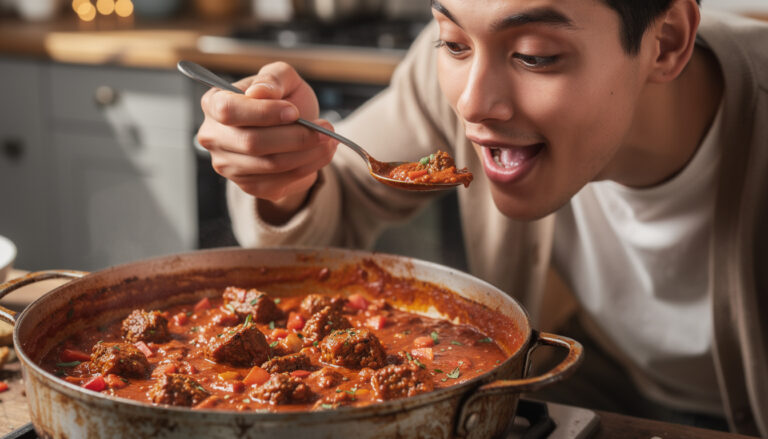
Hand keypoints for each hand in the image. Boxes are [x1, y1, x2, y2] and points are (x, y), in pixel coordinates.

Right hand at [197, 62, 336, 219]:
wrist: (292, 130)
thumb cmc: (283, 100)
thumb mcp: (283, 78)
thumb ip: (272, 78)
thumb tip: (260, 92)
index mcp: (214, 103)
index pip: (229, 110)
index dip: (263, 112)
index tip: (294, 111)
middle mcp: (214, 137)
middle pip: (252, 143)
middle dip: (295, 136)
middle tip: (326, 128)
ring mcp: (228, 165)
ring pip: (270, 165)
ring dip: (307, 153)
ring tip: (329, 139)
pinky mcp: (248, 186)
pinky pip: (280, 181)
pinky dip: (308, 167)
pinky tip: (321, 154)